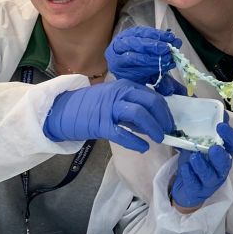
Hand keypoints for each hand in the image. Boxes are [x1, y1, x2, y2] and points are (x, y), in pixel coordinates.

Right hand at [43, 80, 174, 152]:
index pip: (153, 95)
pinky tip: (143, 147)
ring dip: (153, 127)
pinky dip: (135, 141)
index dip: (165, 110)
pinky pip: (122, 133)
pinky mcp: (101, 124)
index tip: (170, 123)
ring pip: (139, 114)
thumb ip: (132, 105)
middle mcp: (119, 93)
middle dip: (164, 118)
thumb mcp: (114, 99)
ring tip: (159, 138)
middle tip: (168, 131)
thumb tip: (154, 120)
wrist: (62, 110)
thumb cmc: (90, 106)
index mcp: (125, 86)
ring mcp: (110, 108)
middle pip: (150, 102)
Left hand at [106, 27, 183, 94]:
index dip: (152, 63)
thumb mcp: (148, 80)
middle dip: (152, 50)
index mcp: (118, 67)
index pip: (134, 63)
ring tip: (170, 43)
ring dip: (155, 40)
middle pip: (133, 48)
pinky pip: (142, 31)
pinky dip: (156, 33)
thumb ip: (159, 84)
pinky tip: (167, 36)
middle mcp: (116, 53)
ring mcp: (121, 40)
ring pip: (137, 38)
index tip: (167, 63)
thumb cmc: (139, 72)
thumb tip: (171, 90)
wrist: (129, 62)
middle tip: (167, 51)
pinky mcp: (129, 32)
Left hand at [169, 120, 232, 209]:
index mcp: (224, 154)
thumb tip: (204, 108)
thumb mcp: (198, 144)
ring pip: (211, 175)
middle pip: (225, 163)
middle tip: (213, 148)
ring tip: (194, 157)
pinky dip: (190, 176)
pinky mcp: (198, 191)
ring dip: (203, 165)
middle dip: (220, 156)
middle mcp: (220, 168)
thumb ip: (203, 130)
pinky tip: (185, 168)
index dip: (230, 136)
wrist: (186, 187)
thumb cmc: (195, 161)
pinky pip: (195, 184)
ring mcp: (210, 181)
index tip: (220, 125)